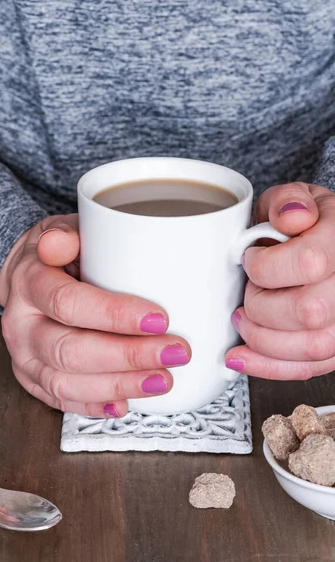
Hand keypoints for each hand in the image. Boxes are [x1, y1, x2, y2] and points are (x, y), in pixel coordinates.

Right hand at [0, 215, 190, 416]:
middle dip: (128, 357)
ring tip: (162, 380)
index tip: (159, 319)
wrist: (28, 278)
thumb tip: (60, 242)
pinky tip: (125, 404)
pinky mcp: (33, 379)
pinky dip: (95, 405)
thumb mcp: (61, 231)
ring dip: (119, 386)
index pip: (68, 303)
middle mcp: (21, 326)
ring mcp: (24, 358)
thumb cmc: (57, 255)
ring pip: (66, 384)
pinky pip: (61, 401)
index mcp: (28, 284)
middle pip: (70, 351)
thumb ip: (65, 235)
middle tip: (174, 353)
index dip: (114, 315)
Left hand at [225, 182, 334, 379]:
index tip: (250, 259)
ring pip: (312, 346)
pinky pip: (310, 368)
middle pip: (308, 311)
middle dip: (261, 305)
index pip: (308, 263)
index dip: (266, 266)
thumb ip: (288, 201)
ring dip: (262, 339)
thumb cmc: (306, 221)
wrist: (328, 242)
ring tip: (242, 321)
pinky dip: (269, 367)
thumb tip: (291, 216)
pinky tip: (241, 358)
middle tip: (248, 291)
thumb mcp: (295, 198)